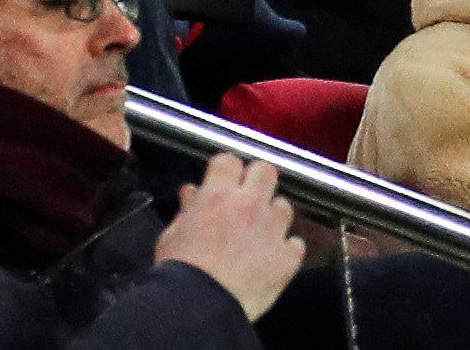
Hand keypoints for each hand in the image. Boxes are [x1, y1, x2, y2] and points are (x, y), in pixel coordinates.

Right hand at [156, 153, 305, 319]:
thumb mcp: (173, 236)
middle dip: (257, 180)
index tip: (223, 180)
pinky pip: (296, 243)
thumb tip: (191, 192)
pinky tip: (273, 259)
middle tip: (247, 198)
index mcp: (218, 195)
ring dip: (273, 216)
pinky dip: (286, 249)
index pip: (229, 161)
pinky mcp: (288, 256)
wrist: (199, 308)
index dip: (226, 170)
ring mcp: (273, 229)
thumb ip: (187, 210)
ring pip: (284, 206)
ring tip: (260, 234)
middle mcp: (250, 204)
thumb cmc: (179, 272)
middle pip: (265, 170)